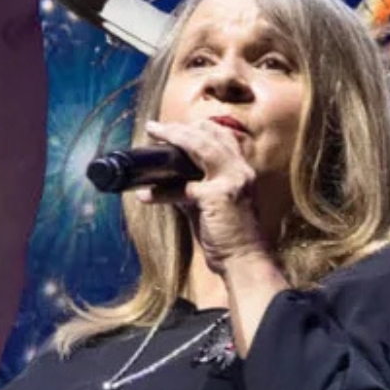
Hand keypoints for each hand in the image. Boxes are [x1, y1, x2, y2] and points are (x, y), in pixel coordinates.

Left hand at [138, 120, 271, 272]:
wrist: (245, 262)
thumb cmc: (229, 237)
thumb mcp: (213, 206)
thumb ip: (194, 191)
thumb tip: (167, 184)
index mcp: (241, 172)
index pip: (223, 137)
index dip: (199, 128)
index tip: (175, 127)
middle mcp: (240, 172)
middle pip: (209, 136)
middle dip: (179, 129)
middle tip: (154, 127)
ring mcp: (231, 182)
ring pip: (199, 147)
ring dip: (173, 139)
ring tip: (152, 136)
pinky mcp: (217, 197)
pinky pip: (181, 187)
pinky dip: (161, 191)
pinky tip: (144, 195)